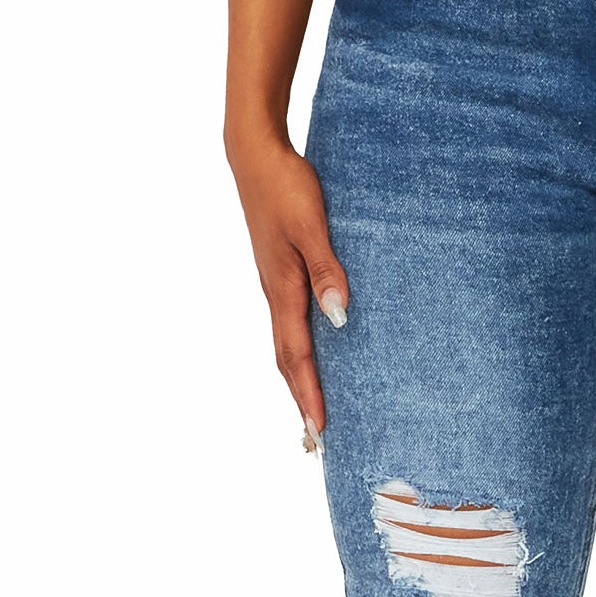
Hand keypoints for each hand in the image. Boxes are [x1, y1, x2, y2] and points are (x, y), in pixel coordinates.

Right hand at [229, 138, 349, 445]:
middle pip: (287, 359)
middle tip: (315, 440)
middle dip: (301, 399)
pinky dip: (301, 349)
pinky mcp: (279, 270)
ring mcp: (275, 283)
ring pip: (287, 343)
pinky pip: (290, 322)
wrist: (255, 155)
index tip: (319, 431)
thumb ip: (327, 270)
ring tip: (314, 408)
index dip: (308, 394)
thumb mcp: (311, 226)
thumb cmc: (287, 186)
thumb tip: (339, 317)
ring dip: (300, 378)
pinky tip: (316, 351)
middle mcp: (276, 293)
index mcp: (282, 288)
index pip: (297, 355)